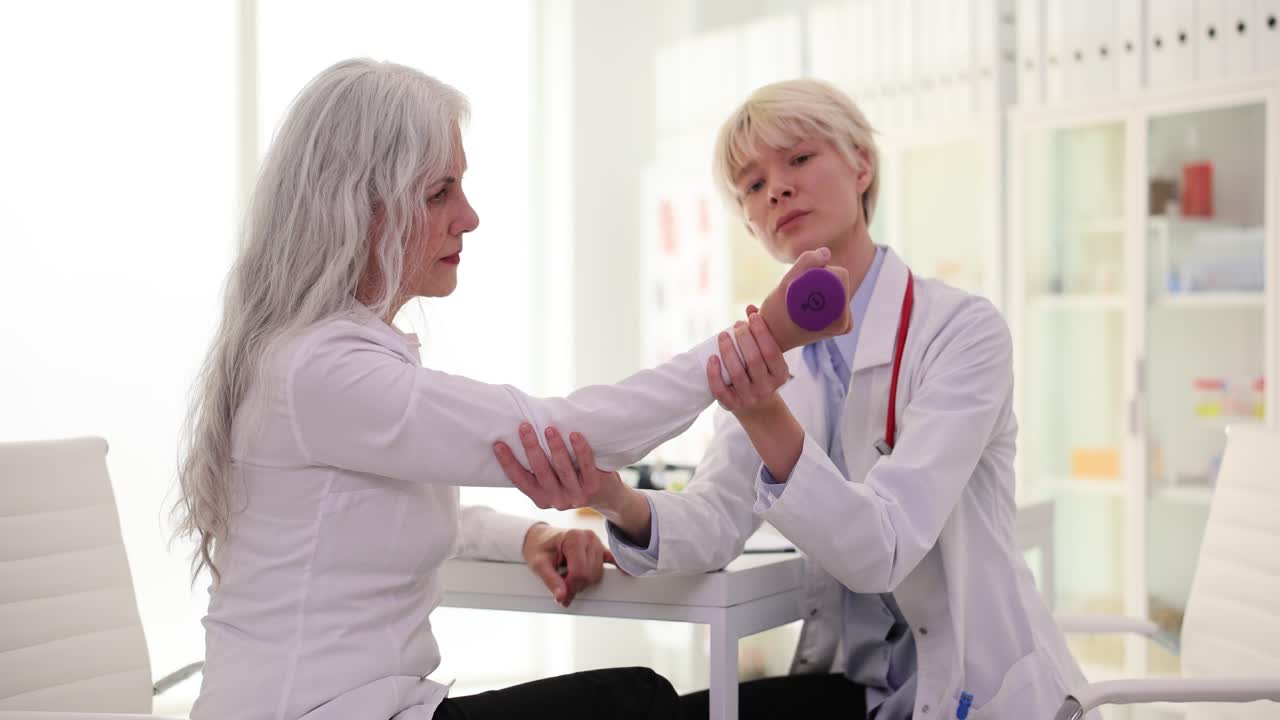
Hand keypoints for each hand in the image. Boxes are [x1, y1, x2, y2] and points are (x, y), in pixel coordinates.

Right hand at [495, 427, 652, 542]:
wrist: (606, 496)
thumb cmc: (572, 479)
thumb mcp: (552, 481)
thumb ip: (540, 468)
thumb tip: (521, 435)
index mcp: (541, 498)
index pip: (520, 480)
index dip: (508, 462)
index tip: (498, 443)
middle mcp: (556, 500)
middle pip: (540, 472)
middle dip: (531, 448)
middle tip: (524, 427)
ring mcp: (576, 496)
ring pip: (562, 469)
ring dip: (555, 447)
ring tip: (549, 428)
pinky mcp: (593, 487)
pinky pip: (585, 466)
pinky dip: (580, 450)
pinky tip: (575, 435)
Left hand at [521, 523, 614, 606]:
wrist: (539, 537)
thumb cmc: (538, 548)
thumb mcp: (538, 564)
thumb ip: (550, 581)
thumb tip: (562, 597)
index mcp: (574, 537)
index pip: (580, 571)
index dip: (570, 588)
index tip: (560, 596)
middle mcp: (588, 537)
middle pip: (590, 574)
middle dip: (576, 586)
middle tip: (562, 591)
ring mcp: (596, 542)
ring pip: (597, 573)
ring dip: (584, 582)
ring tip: (568, 579)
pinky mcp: (599, 548)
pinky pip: (612, 559)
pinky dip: (618, 566)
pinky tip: (625, 574)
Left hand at [706, 310, 789, 419]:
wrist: (759, 409)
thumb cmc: (763, 374)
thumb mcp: (769, 359)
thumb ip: (762, 333)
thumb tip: (750, 307)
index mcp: (780, 375)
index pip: (771, 351)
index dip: (761, 332)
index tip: (752, 317)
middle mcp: (766, 388)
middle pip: (754, 360)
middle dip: (744, 338)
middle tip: (737, 325)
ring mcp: (749, 398)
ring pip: (736, 373)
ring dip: (727, 351)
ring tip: (722, 335)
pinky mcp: (732, 405)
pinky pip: (720, 389)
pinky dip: (714, 373)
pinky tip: (712, 358)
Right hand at [757, 247, 851, 350]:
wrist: (769, 337)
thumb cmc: (775, 312)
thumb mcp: (786, 283)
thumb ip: (807, 262)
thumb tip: (827, 252)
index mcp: (841, 317)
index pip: (840, 275)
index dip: (819, 270)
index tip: (800, 284)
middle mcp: (846, 323)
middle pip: (839, 281)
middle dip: (819, 278)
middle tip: (797, 292)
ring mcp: (842, 324)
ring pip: (835, 287)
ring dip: (818, 286)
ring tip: (799, 300)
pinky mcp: (837, 323)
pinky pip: (833, 296)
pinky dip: (820, 292)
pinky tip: (805, 301)